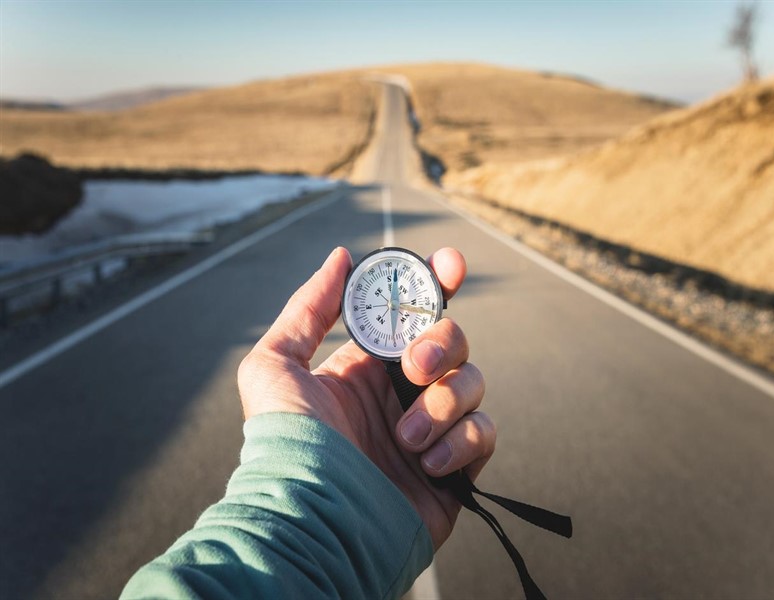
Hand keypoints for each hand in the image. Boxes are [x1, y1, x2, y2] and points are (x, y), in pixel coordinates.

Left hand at [237, 247, 495, 548]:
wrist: (312, 519)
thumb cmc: (285, 443)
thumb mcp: (274, 365)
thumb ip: (307, 308)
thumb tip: (342, 259)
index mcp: (368, 366)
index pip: (413, 314)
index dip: (437, 283)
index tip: (450, 265)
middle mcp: (402, 393)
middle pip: (453, 341)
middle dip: (441, 346)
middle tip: (413, 370)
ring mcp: (431, 429)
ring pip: (472, 384)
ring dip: (441, 405)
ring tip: (403, 439)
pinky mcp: (454, 468)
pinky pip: (484, 433)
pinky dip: (460, 443)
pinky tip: (424, 463)